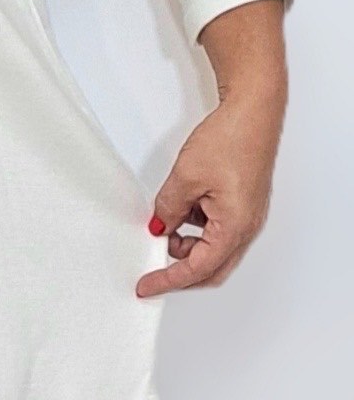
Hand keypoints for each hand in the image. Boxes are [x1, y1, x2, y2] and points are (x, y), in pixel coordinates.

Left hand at [136, 86, 284, 296]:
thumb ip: (169, 207)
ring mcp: (247, 216)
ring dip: (188, 245)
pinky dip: (196, 228)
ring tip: (165, 224)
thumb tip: (160, 226)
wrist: (253, 112)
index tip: (147, 286)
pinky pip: (218, 228)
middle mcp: (246, 227)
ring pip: (214, 248)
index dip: (169, 280)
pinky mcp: (243, 203)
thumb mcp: (185, 177)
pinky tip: (181, 210)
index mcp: (235, 227)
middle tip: (152, 271)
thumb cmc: (231, 139)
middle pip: (211, 268)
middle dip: (180, 271)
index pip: (198, 268)